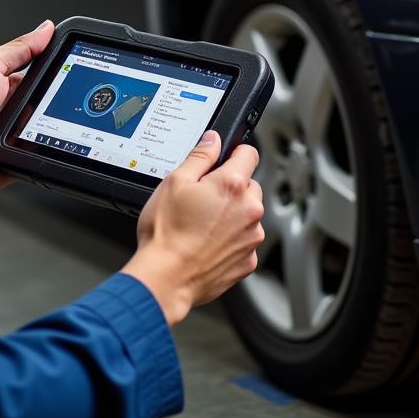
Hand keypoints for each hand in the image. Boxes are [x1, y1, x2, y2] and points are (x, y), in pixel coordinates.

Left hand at [0, 20, 54, 193]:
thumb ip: (20, 48)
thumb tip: (46, 28)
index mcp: (12, 85)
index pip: (46, 76)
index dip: (60, 72)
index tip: (72, 66)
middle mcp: (17, 109)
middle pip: (52, 103)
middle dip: (58, 101)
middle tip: (51, 98)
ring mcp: (18, 135)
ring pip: (52, 129)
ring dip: (52, 126)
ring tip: (38, 121)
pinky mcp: (17, 158)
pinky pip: (39, 155)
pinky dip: (43, 151)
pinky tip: (39, 144)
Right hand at [121, 131, 264, 325]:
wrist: (166, 278)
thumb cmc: (167, 233)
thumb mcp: (175, 181)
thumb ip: (200, 155)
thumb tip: (213, 140)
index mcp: (233, 185)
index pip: (249, 153)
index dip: (234, 154)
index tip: (224, 160)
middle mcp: (250, 210)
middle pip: (249, 186)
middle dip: (231, 188)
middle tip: (203, 198)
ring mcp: (251, 237)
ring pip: (248, 215)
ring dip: (232, 215)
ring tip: (201, 224)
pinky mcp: (248, 261)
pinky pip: (244, 241)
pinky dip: (231, 240)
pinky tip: (207, 243)